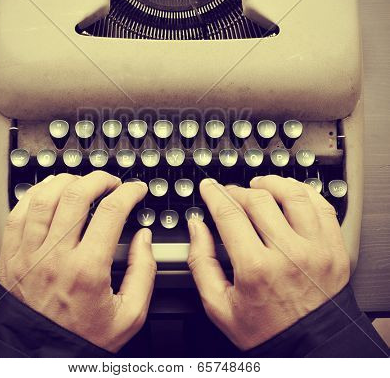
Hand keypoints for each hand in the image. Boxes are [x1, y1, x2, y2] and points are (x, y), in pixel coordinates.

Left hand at [0, 171, 155, 352]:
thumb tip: (143, 238)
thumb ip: (144, 272)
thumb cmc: (82, 338)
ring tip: (82, 182)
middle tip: (111, 182)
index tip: (136, 190)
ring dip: (67, 181)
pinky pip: (18, 213)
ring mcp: (29, 254)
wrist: (40, 356)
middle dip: (100, 179)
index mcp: (87, 270)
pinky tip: (49, 191)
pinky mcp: (11, 256)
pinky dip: (35, 194)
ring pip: (45, 198)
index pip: (111, 212)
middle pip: (77, 195)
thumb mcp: (129, 314)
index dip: (129, 193)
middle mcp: (55, 257)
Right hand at [188, 175, 349, 349]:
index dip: (215, 194)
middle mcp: (289, 255)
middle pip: (258, 200)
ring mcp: (316, 249)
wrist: (310, 347)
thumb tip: (196, 227)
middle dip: (237, 190)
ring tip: (259, 185)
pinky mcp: (335, 248)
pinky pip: (322, 205)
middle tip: (229, 193)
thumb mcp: (219, 305)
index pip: (230, 214)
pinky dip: (303, 192)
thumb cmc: (265, 329)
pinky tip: (289, 192)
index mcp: (256, 269)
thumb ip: (201, 262)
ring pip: (292, 195)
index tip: (209, 187)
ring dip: (271, 183)